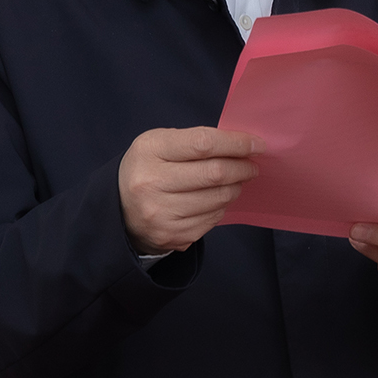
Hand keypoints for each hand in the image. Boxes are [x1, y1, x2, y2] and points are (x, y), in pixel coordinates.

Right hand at [118, 127, 262, 254]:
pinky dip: (221, 207)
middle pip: (215, 174)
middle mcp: (151, 183)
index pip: (203, 144)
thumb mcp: (160, 143)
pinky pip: (212, 219)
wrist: (120, 209)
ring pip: (218, 199)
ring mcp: (161, 214)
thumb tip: (242, 146)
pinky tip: (217, 199)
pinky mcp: (172, 236)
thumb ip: (195, 141)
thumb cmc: (149, 167)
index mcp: (150, 151)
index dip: (236, 143)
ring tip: (236, 181)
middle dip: (242, 168)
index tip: (257, 144)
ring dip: (235, 188)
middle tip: (251, 165)